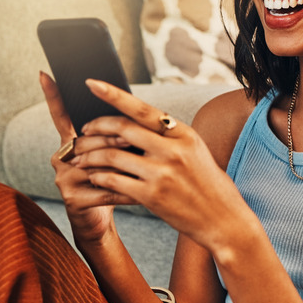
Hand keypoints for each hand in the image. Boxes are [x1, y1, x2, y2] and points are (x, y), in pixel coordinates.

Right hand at [40, 71, 137, 243]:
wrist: (100, 222)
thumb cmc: (113, 182)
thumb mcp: (114, 156)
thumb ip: (117, 135)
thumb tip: (136, 110)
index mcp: (71, 142)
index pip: (61, 115)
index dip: (52, 95)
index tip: (45, 72)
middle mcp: (62, 156)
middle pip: (90, 139)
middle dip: (117, 139)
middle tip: (139, 141)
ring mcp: (64, 177)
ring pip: (98, 162)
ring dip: (124, 163)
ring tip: (146, 165)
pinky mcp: (73, 198)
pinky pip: (105, 188)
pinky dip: (127, 190)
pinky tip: (143, 193)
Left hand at [69, 79, 248, 249]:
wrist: (222, 219)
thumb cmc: (207, 184)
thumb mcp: (195, 151)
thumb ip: (168, 137)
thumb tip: (136, 121)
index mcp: (183, 134)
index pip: (142, 109)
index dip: (114, 94)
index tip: (92, 83)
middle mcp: (173, 150)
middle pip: (122, 129)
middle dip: (95, 127)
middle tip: (82, 132)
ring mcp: (161, 173)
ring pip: (112, 156)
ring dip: (90, 156)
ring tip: (80, 159)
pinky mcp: (151, 196)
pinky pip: (113, 181)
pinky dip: (98, 177)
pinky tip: (94, 177)